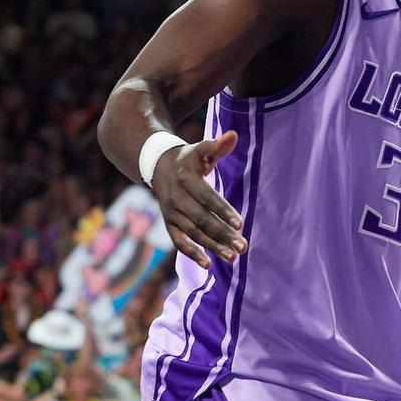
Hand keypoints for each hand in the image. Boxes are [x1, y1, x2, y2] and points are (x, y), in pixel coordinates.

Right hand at [151, 131, 246, 269]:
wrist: (157, 166)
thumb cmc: (188, 158)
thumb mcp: (201, 149)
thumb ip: (217, 146)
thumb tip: (233, 135)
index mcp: (186, 180)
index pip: (207, 198)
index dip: (223, 210)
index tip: (240, 223)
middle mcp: (176, 199)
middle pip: (202, 220)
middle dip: (223, 234)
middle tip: (243, 246)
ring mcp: (171, 213)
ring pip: (193, 233)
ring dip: (212, 247)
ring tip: (233, 257)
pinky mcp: (169, 224)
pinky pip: (179, 242)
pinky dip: (192, 253)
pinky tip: (208, 264)